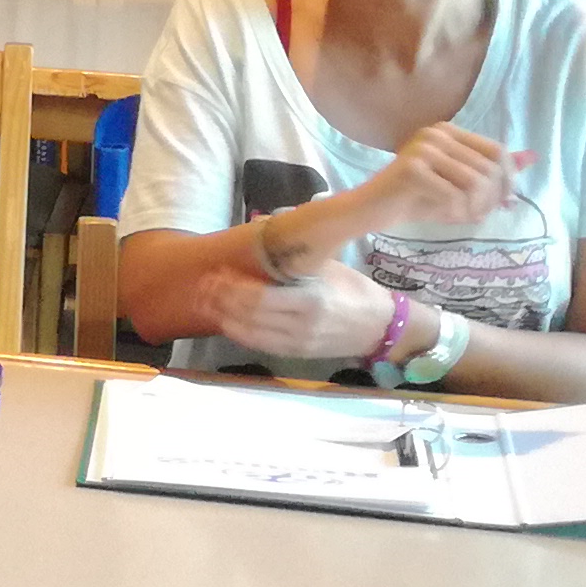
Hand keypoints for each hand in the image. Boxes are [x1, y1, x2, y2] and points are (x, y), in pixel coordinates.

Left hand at [207, 261, 404, 364]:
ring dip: (223, 318)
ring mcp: (299, 343)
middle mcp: (302, 326)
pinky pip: (260, 345)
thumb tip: (260, 232)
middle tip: (202, 286)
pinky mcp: (298, 354)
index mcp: (310, 300)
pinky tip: (225, 321)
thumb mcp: (328, 267)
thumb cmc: (354, 290)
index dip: (232, 288)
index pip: (259, 298)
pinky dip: (239, 333)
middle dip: (220, 301)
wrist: (383, 327)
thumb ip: (295, 259)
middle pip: (249, 317)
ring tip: (204, 303)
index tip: (216, 273)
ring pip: (250, 334)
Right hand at [352, 124, 528, 233]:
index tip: (500, 202)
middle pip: (489, 169)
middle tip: (475, 215)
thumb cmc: (417, 198)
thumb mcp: (460, 184)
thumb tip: (533, 157)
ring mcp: (423, 149)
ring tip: (461, 215)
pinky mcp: (412, 169)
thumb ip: (493, 170)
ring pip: (476, 183)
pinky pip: (454, 195)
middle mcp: (436, 134)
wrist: (371, 210)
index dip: (506, 181)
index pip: (498, 152)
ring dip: (474, 207)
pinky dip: (455, 212)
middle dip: (490, 199)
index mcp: (448, 132)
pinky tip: (444, 216)